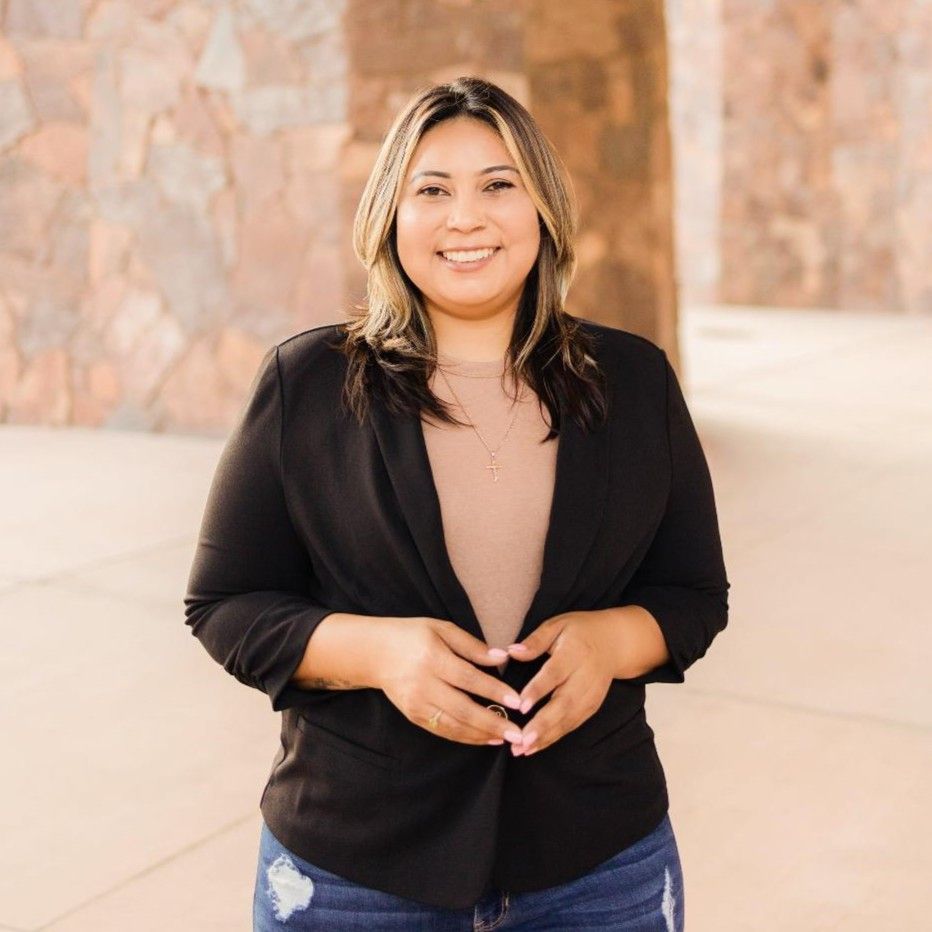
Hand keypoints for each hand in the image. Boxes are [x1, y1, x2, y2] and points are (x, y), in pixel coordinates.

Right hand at [375, 616, 525, 747]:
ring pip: (453, 725)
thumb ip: (471, 645)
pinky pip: (442, 730)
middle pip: (463, 709)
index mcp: (432, 658)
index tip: (517, 701)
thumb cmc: (411, 636)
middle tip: (518, 733)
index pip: (469, 678)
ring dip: (481, 735)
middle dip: (493, 723)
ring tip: (506, 738)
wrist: (374, 652)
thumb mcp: (441, 629)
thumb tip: (501, 658)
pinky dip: (465, 737)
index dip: (494, 691)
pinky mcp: (413, 716)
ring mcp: (416, 704)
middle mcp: (423, 684)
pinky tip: (484, 738)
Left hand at [504, 611, 616, 756]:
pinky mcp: (593, 706)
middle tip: (521, 741)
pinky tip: (536, 746)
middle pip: (565, 703)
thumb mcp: (557, 625)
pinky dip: (555, 737)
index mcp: (575, 652)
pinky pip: (574, 724)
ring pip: (569, 719)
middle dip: (543, 724)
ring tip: (523, 750)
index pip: (555, 674)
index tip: (521, 706)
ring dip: (546, 737)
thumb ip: (535, 640)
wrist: (615, 642)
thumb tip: (512, 652)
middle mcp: (586, 676)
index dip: (538, 690)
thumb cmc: (580, 631)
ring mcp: (592, 694)